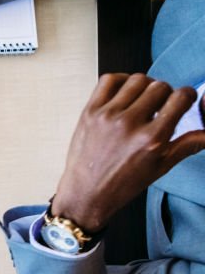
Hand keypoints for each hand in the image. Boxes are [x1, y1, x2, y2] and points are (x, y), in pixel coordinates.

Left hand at [51, 74, 204, 232]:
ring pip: (137, 80)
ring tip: (142, 100)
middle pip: (160, 86)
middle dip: (166, 93)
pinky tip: (124, 92)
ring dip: (145, 86)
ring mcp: (108, 116)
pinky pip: (109, 80)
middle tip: (161, 105)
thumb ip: (187, 145)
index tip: (184, 99)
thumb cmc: (121, 184)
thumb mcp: (160, 167)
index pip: (180, 97)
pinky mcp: (90, 112)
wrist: (85, 193)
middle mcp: (130, 124)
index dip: (187, 95)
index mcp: (151, 139)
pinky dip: (120, 80)